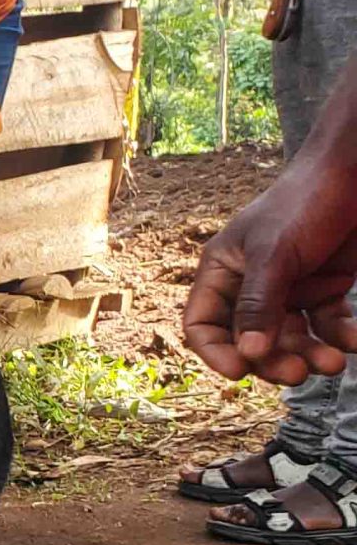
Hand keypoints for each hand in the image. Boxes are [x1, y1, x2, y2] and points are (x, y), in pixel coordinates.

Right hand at [182, 172, 356, 383]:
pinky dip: (340, 335)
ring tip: (334, 363)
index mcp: (222, 272)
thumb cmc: (305, 202)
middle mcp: (250, 285)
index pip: (203, 325)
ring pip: (290, 337)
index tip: (241, 372)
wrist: (356, 172)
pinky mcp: (324, 288)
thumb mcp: (275, 254)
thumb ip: (258, 305)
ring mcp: (289, 289)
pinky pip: (326, 323)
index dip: (217, 352)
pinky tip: (354, 342)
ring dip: (310, 353)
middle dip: (275, 359)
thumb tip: (248, 354)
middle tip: (299, 373)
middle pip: (251, 340)